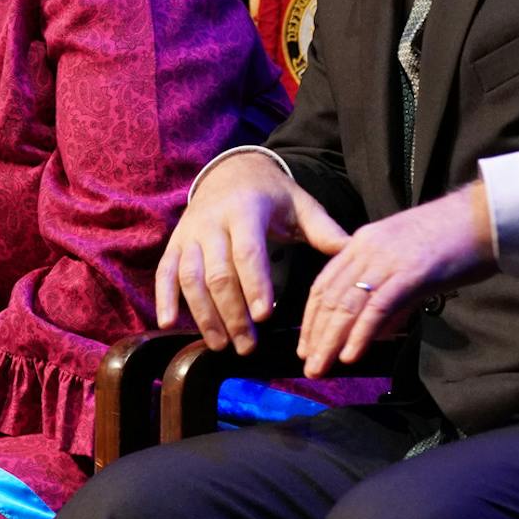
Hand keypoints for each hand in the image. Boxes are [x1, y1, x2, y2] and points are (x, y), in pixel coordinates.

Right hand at [156, 152, 348, 354]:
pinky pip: (165, 272)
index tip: (264, 316)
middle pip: (217, 273)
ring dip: (204, 315)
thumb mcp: (300, 204)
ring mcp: (189, 234)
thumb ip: (324, 230)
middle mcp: (212, 221)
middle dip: (232, 313)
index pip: (247, 251)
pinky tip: (169, 324)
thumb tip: (353, 252)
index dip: (254, 284)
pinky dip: (165, 298)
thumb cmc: (271, 195)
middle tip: (248, 346)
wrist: (231, 171)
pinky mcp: (175, 244)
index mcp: (245, 210)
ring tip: (221, 345)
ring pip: (190, 278)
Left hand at [298, 183, 496, 377]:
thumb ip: (391, 297)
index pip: (325, 284)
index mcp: (363, 243)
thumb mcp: (410, 265)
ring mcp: (387, 260)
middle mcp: (367, 249)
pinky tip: (350, 355)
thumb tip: (376, 333)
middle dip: (316, 335)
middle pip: (330, 297)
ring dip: (331, 341)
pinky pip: (377, 307)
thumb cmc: (455, 241)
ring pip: (347, 304)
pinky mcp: (410, 273)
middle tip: (310, 366)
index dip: (312, 317)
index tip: (307, 344)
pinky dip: (361, 334)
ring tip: (321, 367)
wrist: (486, 216)